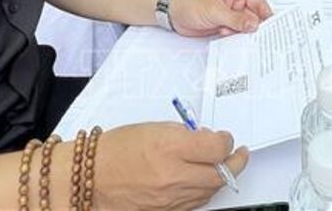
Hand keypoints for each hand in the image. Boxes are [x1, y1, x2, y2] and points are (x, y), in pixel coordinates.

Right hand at [94, 123, 248, 210]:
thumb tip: (208, 140)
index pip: (217, 147)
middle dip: (235, 162)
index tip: (225, 138)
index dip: (226, 141)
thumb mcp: (155, 128)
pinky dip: (204, 191)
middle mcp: (173, 175)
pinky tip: (204, 181)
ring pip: (210, 191)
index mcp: (170, 147)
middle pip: (221, 174)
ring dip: (220, 178)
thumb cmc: (117, 149)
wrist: (92, 178)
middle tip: (239, 155)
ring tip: (223, 166)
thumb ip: (186, 134)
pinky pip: (195, 203)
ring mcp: (171, 198)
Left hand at [169, 0, 272, 37]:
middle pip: (254, 18)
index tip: (274, 29)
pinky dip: (235, 40)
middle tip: (261, 41)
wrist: (173, 13)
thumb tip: (254, 24)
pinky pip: (234, 35)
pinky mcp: (223, 27)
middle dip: (256, 29)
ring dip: (243, 35)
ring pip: (244, 29)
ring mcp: (229, 16)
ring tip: (243, 42)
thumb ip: (236, 19)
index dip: (268, 16)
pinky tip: (232, 43)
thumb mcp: (216, 11)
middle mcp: (236, 4)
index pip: (259, 4)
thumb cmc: (191, 2)